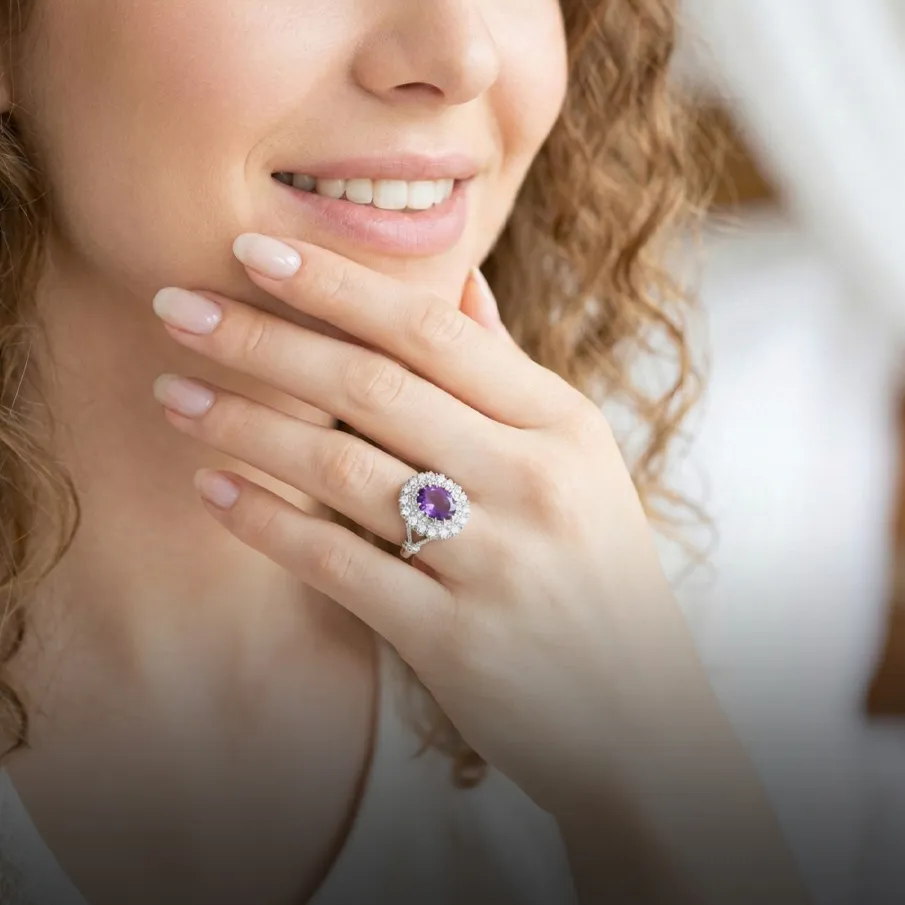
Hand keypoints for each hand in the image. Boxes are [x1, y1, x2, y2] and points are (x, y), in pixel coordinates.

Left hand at [150, 232, 707, 814]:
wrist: (637, 714)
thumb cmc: (598, 571)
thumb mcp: (578, 460)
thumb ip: (508, 373)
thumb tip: (460, 283)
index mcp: (560, 424)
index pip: (432, 332)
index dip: (336, 284)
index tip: (250, 248)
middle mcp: (530, 479)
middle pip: (373, 386)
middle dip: (263, 339)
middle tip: (174, 306)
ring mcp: (493, 560)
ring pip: (342, 467)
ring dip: (244, 424)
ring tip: (172, 393)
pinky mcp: (453, 637)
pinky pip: (337, 564)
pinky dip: (265, 522)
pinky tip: (209, 490)